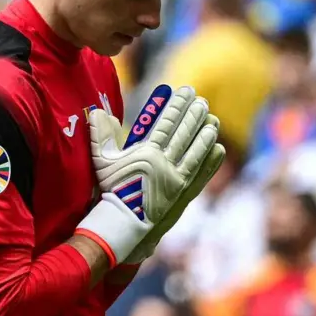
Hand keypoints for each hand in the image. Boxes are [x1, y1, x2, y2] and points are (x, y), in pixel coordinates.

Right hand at [75, 86, 224, 265]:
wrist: (123, 223)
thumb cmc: (111, 190)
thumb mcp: (102, 161)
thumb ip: (101, 135)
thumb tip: (97, 110)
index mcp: (146, 152)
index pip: (166, 122)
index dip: (177, 105)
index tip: (185, 92)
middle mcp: (164, 163)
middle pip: (184, 133)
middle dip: (194, 114)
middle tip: (201, 101)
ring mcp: (177, 178)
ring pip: (196, 150)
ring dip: (206, 133)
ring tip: (213, 119)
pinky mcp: (184, 192)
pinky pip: (201, 171)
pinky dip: (211, 159)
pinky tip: (218, 147)